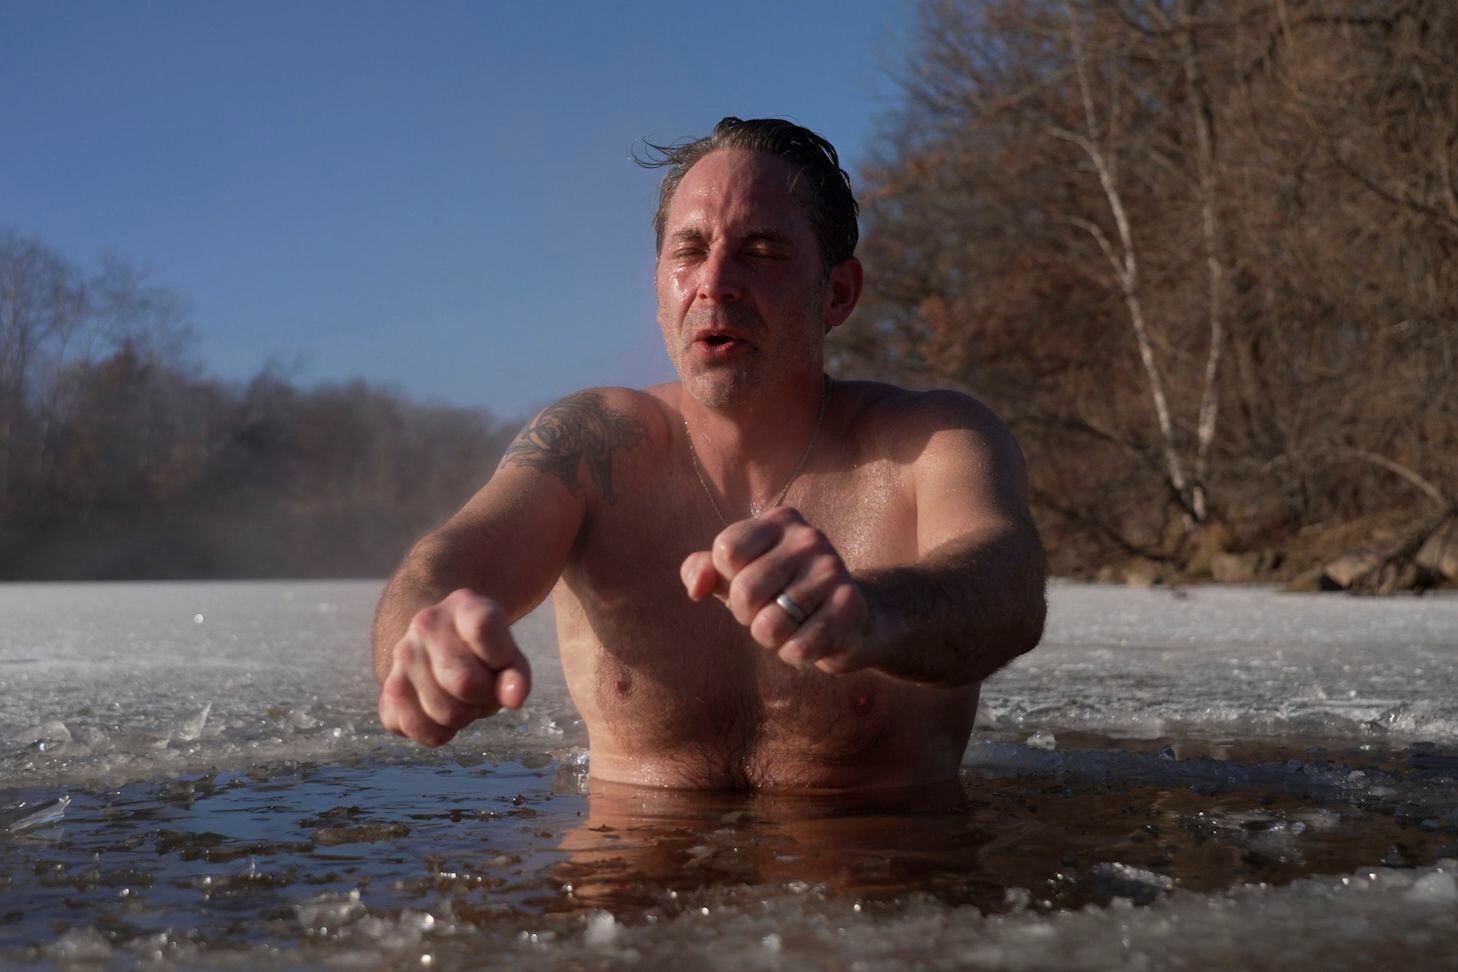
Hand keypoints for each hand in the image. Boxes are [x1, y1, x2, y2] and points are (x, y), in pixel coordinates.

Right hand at [378, 589, 531, 746]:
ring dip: (465, 717)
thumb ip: (516, 672)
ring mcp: (401, 658)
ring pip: (445, 713)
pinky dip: (440, 732)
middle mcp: (425, 626)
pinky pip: (419, 730)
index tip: (503, 661)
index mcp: (462, 605)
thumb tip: (514, 700)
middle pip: (465, 683)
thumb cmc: (482, 649)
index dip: (502, 657)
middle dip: (484, 697)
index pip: (483, 628)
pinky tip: (442, 711)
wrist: (439, 639)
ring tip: (465, 698)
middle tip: (484, 687)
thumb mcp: (506, 650)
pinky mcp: (388, 692)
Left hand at [680, 506, 875, 672]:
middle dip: (747, 615)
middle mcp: (809, 538)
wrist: (853, 618)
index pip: (725, 552)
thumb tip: (697, 588)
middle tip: (770, 611)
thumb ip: (704, 570)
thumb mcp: (738, 573)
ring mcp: (833, 571)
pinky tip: (811, 640)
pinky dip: (794, 654)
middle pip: (743, 591)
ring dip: (771, 638)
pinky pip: (796, 648)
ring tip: (792, 625)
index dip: (728, 580)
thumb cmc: (783, 591)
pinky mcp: (850, 608)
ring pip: (768, 626)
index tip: (749, 582)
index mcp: (780, 520)